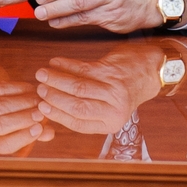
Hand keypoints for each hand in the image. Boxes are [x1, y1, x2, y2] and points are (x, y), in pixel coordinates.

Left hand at [0, 50, 54, 153]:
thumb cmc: (4, 112)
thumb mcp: (16, 126)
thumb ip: (34, 132)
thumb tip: (49, 134)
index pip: (3, 145)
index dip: (22, 138)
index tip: (39, 129)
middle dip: (23, 119)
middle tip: (41, 114)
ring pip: (1, 106)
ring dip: (24, 103)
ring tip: (40, 102)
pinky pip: (1, 90)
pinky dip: (20, 90)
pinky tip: (32, 90)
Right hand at [33, 43, 173, 135]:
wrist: (148, 71)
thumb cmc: (122, 90)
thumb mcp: (108, 108)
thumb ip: (85, 112)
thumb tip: (51, 109)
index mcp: (111, 123)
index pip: (77, 123)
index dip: (57, 114)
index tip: (41, 106)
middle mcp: (115, 110)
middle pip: (76, 106)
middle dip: (53, 97)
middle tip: (38, 90)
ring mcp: (114, 90)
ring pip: (78, 87)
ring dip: (56, 79)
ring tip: (41, 74)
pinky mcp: (112, 71)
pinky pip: (83, 69)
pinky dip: (66, 65)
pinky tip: (55, 62)